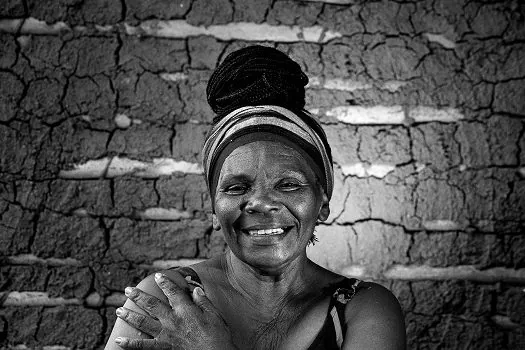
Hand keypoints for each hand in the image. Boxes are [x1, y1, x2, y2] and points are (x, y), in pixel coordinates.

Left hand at [115, 273, 236, 349]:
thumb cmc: (217, 335)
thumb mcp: (214, 315)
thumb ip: (203, 301)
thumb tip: (195, 290)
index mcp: (185, 310)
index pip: (172, 291)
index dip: (164, 282)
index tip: (157, 276)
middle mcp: (172, 320)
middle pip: (151, 304)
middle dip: (138, 296)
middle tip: (128, 290)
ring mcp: (165, 335)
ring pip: (142, 323)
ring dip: (129, 315)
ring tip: (119, 310)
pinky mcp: (163, 348)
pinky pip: (143, 346)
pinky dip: (130, 344)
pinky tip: (119, 342)